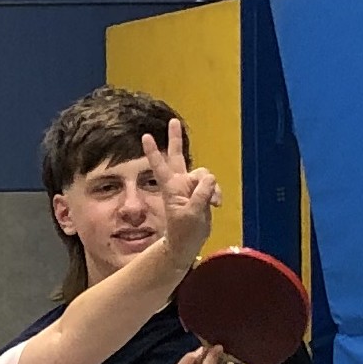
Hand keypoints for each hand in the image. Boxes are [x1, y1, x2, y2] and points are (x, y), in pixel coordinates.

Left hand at [151, 120, 217, 261]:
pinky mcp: (201, 192)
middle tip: (172, 121)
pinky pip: (213, 185)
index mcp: (171, 187)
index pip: (160, 166)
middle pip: (176, 156)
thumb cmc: (183, 231)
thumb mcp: (191, 214)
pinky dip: (217, 193)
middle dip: (175, 139)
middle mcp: (179, 183)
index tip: (146, 136)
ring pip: (204, 174)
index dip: (154, 152)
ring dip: (212, 187)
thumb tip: (209, 179)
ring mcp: (190, 186)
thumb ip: (200, 195)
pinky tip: (217, 204)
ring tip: (213, 203)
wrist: (187, 242)